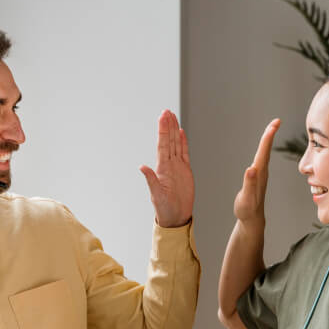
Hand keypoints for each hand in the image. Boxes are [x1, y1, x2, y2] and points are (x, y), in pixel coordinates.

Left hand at [140, 110, 193, 227]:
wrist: (176, 217)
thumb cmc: (165, 209)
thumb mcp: (156, 195)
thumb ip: (151, 180)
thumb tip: (142, 167)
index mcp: (162, 168)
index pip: (163, 145)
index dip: (163, 130)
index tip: (163, 117)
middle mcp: (169, 165)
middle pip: (169, 141)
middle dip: (168, 126)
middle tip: (167, 111)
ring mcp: (177, 167)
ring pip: (176, 144)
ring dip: (174, 131)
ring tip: (173, 117)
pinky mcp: (186, 171)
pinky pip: (185, 153)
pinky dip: (183, 143)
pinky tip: (181, 133)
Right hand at [233, 119, 279, 225]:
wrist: (252, 221)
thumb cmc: (248, 211)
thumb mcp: (247, 198)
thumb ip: (249, 184)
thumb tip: (252, 168)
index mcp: (259, 174)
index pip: (264, 151)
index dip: (268, 137)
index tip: (275, 123)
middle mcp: (261, 172)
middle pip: (265, 149)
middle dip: (269, 134)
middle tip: (276, 121)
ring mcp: (260, 175)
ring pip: (264, 154)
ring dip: (267, 141)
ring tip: (270, 129)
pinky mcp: (257, 178)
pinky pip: (261, 160)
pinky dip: (263, 150)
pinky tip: (263, 148)